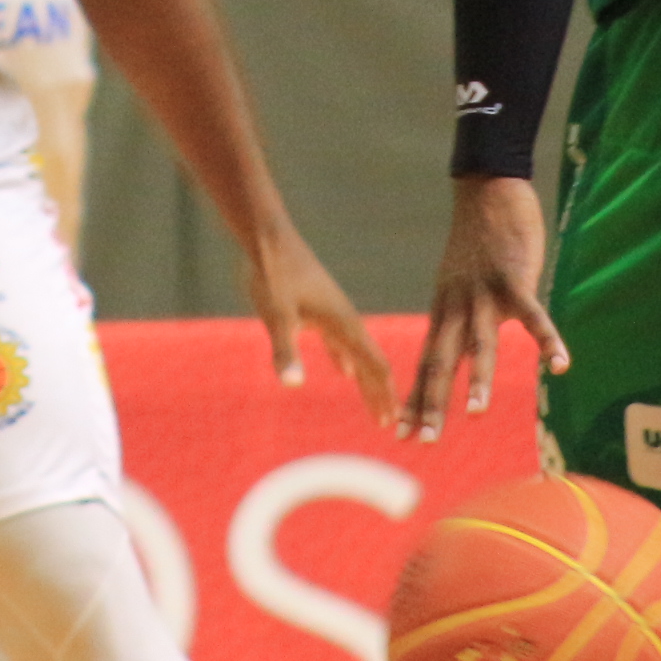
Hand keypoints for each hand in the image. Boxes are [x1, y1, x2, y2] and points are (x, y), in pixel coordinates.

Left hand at [241, 227, 397, 425]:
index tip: (393, 423)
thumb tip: (292, 385)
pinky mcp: (319, 307)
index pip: (374, 366)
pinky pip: (341, 342)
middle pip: (371, 362)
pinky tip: (345, 371)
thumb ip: (286, 351)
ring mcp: (333, 312)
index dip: (384, 395)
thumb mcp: (277, 316)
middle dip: (381, 393)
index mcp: (342, 324)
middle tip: (390, 424)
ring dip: (367, 380)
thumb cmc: (272, 273)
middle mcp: (345, 319)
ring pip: (358, 353)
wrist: (267, 236)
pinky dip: (347, 361)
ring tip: (374, 401)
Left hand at [404, 173, 568, 441]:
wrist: (486, 189)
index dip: (413, 399)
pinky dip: (546, 340)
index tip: (399, 433)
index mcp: (443, 311)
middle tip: (423, 440)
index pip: (424, 363)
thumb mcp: (459, 285)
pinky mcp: (515, 277)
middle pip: (441, 361)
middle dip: (432, 403)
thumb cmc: (476, 242)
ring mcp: (485, 293)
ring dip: (479, 379)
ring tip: (476, 414)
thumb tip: (464, 358)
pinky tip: (559, 365)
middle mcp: (457, 307)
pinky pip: (533, 315)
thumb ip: (462, 322)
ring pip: (480, 342)